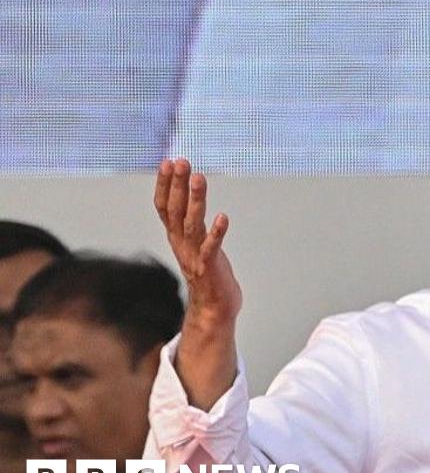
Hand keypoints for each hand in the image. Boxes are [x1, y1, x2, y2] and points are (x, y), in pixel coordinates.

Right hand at [154, 159, 242, 325]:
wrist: (213, 311)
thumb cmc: (208, 274)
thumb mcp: (196, 244)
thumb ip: (192, 223)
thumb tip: (191, 198)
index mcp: (177, 237)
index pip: (165, 207)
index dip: (164, 185)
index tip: (167, 162)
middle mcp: (182, 244)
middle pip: (175, 210)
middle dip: (176, 184)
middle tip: (180, 161)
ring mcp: (195, 256)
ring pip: (192, 224)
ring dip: (195, 200)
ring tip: (198, 177)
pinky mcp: (210, 268)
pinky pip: (211, 249)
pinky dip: (216, 233)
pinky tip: (222, 217)